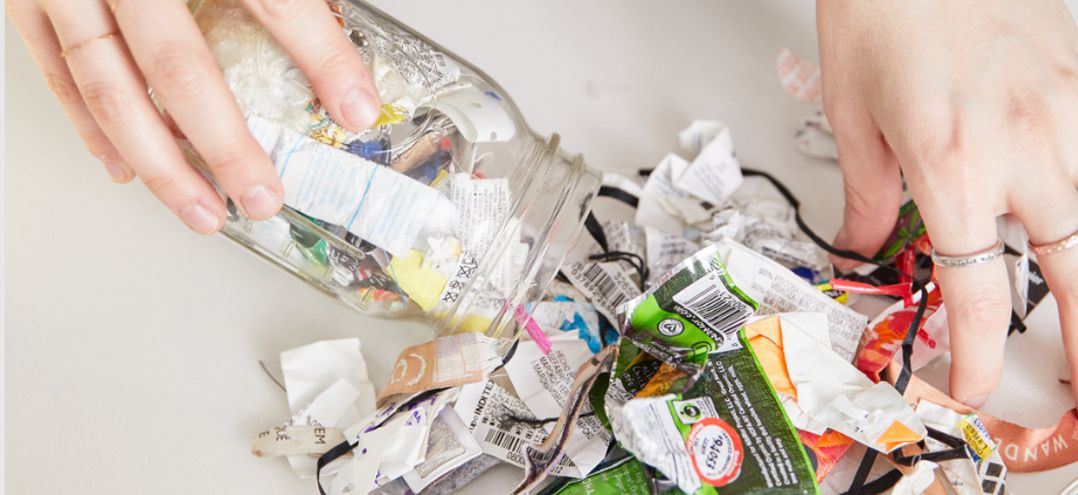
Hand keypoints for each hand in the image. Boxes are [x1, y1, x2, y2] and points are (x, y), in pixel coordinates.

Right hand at [7, 0, 380, 232]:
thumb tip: (328, 18)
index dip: (319, 55)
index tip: (357, 108)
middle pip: (178, 62)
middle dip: (225, 141)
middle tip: (263, 194)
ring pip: (109, 84)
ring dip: (158, 159)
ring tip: (203, 209)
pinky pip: (56, 69)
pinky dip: (91, 125)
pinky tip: (125, 167)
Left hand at [818, 0, 1077, 406]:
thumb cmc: (880, 14)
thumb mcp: (852, 118)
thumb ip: (868, 198)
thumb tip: (868, 248)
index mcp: (951, 168)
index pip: (977, 295)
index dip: (979, 357)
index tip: (973, 385)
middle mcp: (1023, 149)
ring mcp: (1067, 114)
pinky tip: (1073, 221)